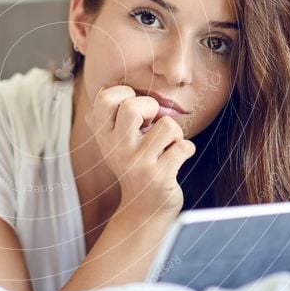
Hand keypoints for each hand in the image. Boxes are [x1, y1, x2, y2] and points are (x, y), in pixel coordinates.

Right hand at [86, 85, 195, 215]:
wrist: (144, 209)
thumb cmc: (137, 164)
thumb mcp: (118, 141)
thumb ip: (117, 114)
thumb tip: (125, 81)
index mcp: (104, 136)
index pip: (104, 97)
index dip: (125, 94)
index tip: (134, 111)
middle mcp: (116, 149)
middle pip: (131, 107)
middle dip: (151, 108)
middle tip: (152, 124)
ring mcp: (137, 164)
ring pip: (167, 125)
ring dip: (174, 132)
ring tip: (166, 145)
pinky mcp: (159, 176)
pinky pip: (184, 146)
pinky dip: (186, 150)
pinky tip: (176, 160)